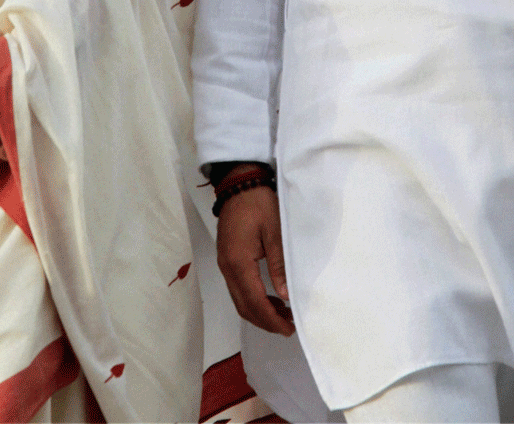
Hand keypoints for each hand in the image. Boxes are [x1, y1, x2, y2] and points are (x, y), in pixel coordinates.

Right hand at [217, 182, 294, 336]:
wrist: (239, 184)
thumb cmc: (259, 203)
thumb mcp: (275, 231)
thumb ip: (279, 264)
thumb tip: (286, 296)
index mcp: (238, 261)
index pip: (254, 301)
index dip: (271, 319)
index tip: (289, 328)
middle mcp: (227, 267)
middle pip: (243, 306)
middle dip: (265, 321)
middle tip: (288, 326)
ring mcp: (224, 264)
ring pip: (239, 300)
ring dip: (259, 312)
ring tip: (283, 314)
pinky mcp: (226, 259)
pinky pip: (237, 288)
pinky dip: (252, 299)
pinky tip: (269, 298)